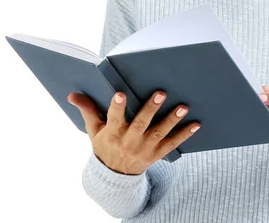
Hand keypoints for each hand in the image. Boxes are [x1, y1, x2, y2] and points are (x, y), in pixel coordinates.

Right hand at [66, 90, 200, 174]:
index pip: (113, 119)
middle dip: (151, 109)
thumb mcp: (93, 130)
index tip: (119, 94)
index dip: (116, 108)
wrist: (114, 175)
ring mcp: (145, 148)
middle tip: (161, 93)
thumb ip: (87, 110)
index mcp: (112, 134)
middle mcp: (129, 141)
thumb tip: (72, 94)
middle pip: (141, 124)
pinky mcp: (157, 154)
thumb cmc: (104, 145)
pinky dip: (185, 135)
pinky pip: (173, 144)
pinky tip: (196, 124)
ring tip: (183, 106)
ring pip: (159, 133)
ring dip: (172, 120)